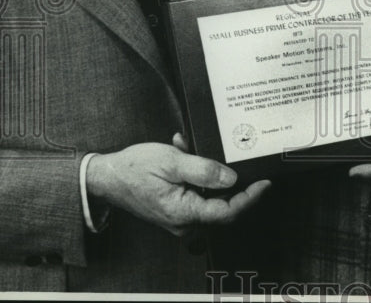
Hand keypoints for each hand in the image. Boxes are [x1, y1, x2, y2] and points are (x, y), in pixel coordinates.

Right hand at [86, 135, 269, 235]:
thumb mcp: (172, 162)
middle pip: (223, 207)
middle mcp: (184, 222)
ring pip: (210, 197)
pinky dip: (196, 175)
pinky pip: (196, 195)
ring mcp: (179, 218)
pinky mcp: (176, 210)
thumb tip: (232, 178)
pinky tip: (184, 153)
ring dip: (208, 173)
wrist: (105, 177)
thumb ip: (204, 170)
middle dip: (228, 179)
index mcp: (184, 212)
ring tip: (190, 148)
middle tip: (230, 155)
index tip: (265, 183)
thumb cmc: (133, 169)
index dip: (251, 197)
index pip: (228, 211)